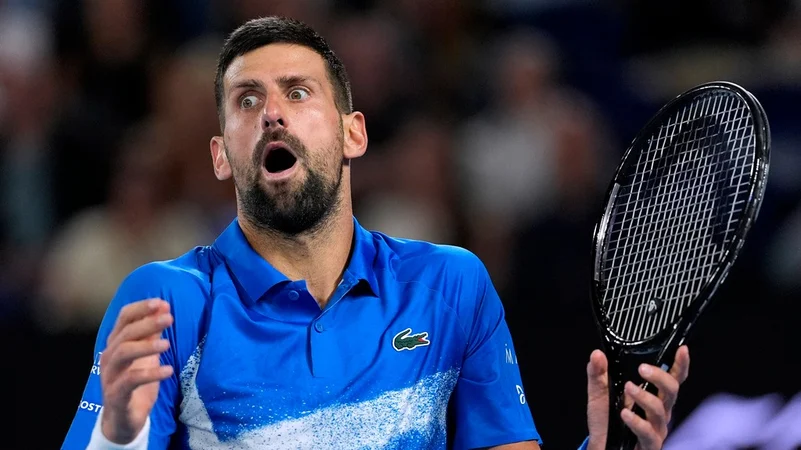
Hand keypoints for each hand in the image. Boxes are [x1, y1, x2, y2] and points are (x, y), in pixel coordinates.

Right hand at [99, 299, 173, 443]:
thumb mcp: (146, 356)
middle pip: (124, 334)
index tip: (161, 303)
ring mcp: (110, 376)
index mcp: (116, 344)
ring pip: (122, 354)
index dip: (141, 309)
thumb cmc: (135, 382)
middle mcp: (109, 357)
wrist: (123, 419)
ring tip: (167, 344)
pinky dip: (150, 374)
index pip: (124, 318)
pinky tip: (168, 371)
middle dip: (147, 323)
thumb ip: (151, 334)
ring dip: (145, 346)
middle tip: (169, 318)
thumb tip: (163, 309)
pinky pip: (130, 381)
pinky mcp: (116, 395)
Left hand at [585, 346, 689, 449]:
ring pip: (660, 411)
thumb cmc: (606, 421)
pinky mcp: (649, 444)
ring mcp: (656, 428)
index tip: (681, 349)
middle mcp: (658, 411)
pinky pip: (648, 433)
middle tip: (643, 369)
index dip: (680, 365)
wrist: (602, 446)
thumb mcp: (599, 394)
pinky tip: (625, 414)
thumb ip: (598, 374)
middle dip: (660, 377)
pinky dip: (637, 421)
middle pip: (671, 391)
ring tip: (628, 388)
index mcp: (652, 395)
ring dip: (644, 397)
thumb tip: (596, 354)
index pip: (671, 378)